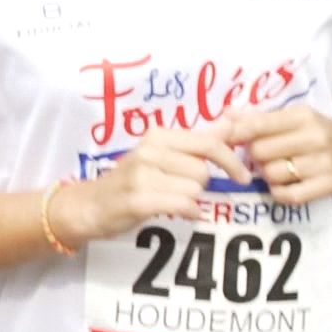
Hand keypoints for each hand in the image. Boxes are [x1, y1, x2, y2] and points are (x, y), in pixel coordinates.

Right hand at [53, 124, 248, 246]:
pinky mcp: (139, 200)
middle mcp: (149, 151)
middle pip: (203, 171)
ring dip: (191, 200)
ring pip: (194, 190)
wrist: (90, 205)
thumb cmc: (132, 180)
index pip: (208, 142)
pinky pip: (183, 205)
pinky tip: (181, 213)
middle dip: (201, 185)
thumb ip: (200, 138)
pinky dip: (189, 212)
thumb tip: (234, 118)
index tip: (242, 175)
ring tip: (171, 200)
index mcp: (157, 136)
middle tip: (184, 190)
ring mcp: (142, 175)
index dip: (231, 160)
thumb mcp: (162, 153)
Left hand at [215, 105, 331, 207]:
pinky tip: (282, 186)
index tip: (223, 139)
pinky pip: (290, 196)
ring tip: (276, 169)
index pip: (259, 124)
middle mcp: (314, 137)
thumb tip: (226, 114)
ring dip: (267, 175)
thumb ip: (260, 118)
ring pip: (272, 174)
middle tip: (261, 157)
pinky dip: (279, 193)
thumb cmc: (319, 132)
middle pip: (260, 152)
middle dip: (254, 156)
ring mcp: (324, 162)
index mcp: (302, 116)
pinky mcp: (330, 185)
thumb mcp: (295, 117)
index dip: (236, 133)